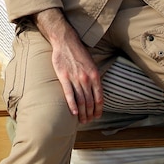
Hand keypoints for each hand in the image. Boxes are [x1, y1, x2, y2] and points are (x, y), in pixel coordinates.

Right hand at [34, 9, 103, 123]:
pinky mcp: (64, 77)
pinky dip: (72, 105)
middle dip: (90, 114)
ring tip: (82, 121)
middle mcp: (86, 78)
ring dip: (82, 113)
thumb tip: (96, 92)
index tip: (97, 116)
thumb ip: (94, 78)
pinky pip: (69, 94)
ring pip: (80, 100)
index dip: (98, 110)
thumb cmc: (79, 53)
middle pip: (90, 102)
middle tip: (88, 121)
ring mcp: (75, 78)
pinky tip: (74, 113)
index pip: (99, 98)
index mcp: (95, 75)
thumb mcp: (92, 65)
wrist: (66, 42)